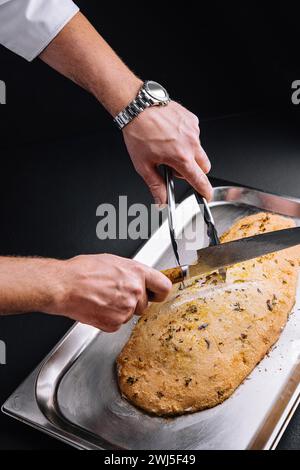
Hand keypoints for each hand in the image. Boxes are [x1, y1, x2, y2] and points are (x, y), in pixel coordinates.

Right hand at [46, 254, 171, 331]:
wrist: (64, 286)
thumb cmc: (82, 271)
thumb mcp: (112, 261)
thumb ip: (130, 272)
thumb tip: (137, 277)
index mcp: (137, 273)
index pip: (164, 287)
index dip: (159, 292)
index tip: (156, 294)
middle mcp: (135, 291)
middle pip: (145, 304)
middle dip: (133, 302)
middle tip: (116, 294)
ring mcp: (126, 309)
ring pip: (130, 314)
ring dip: (120, 310)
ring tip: (103, 298)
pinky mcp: (114, 323)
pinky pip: (117, 323)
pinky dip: (109, 318)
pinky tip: (98, 307)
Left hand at [123, 101, 212, 205]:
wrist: (137, 107)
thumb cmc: (138, 132)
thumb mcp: (143, 165)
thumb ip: (155, 186)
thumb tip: (161, 201)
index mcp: (180, 157)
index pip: (200, 180)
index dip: (205, 191)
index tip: (206, 196)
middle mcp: (191, 143)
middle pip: (204, 167)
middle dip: (194, 171)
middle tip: (175, 167)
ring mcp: (193, 130)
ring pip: (199, 150)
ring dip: (189, 154)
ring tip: (168, 147)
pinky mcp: (192, 120)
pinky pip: (195, 135)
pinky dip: (186, 139)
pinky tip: (170, 135)